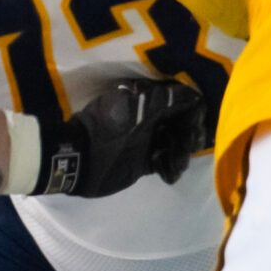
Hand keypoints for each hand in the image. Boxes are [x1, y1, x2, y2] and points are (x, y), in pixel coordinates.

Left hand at [49, 79, 209, 197]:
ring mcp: (147, 139)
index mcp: (146, 102)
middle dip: (188, 139)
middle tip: (184, 155)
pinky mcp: (144, 160)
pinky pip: (166, 160)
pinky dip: (170, 168)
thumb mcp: (132, 112)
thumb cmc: (104, 133)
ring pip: (176, 143)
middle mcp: (150, 117)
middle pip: (181, 123)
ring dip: (180, 156)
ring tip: (174, 169)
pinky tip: (168, 176)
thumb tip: (192, 94)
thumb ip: (161, 101)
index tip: (194, 130)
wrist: (76, 161)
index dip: (193, 114)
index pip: (182, 101)